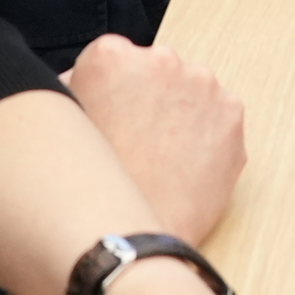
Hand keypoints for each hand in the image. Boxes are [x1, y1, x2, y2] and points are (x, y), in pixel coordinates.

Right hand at [61, 36, 244, 244]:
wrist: (126, 238)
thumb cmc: (85, 186)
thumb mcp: (62, 126)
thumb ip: (74, 89)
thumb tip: (79, 79)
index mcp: (109, 56)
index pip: (114, 60)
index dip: (112, 92)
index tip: (112, 115)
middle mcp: (160, 58)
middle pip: (156, 71)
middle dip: (149, 99)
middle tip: (136, 140)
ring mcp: (201, 84)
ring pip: (190, 92)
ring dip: (180, 115)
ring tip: (160, 158)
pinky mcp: (231, 113)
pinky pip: (218, 118)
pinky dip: (207, 137)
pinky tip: (183, 166)